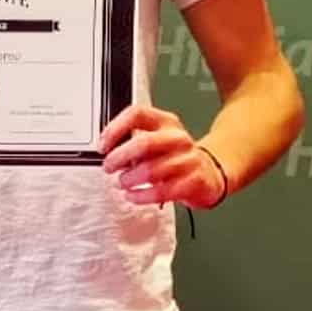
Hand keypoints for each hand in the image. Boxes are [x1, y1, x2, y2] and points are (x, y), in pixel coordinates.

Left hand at [98, 104, 227, 207]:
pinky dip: (141, 196)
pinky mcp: (193, 182)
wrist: (209, 174)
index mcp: (165, 122)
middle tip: (109, 167)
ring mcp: (188, 159)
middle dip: (119, 157)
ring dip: (129, 180)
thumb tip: (107, 153)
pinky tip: (132, 195)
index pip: (136, 114)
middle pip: (143, 143)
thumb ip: (132, 142)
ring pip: (150, 170)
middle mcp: (177, 138)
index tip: (102, 146)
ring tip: (122, 183)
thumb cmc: (174, 157)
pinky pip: (161, 191)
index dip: (115, 129)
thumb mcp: (156, 141)